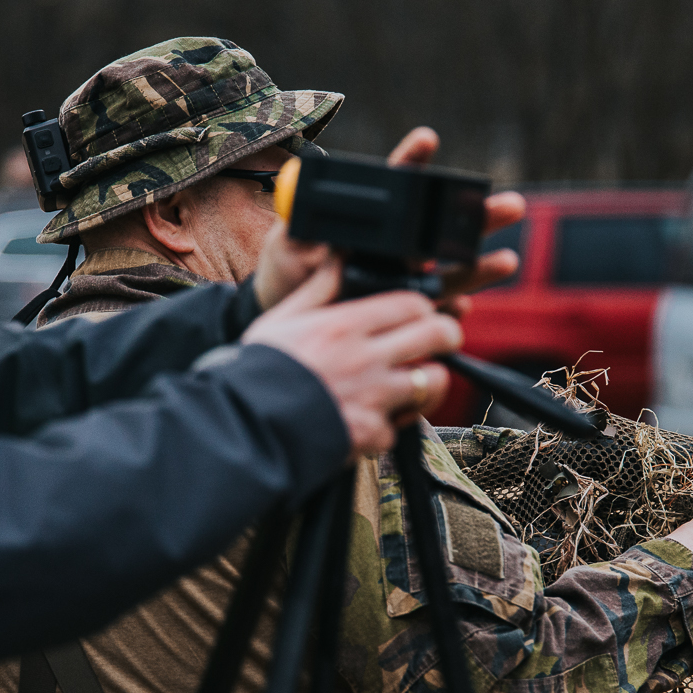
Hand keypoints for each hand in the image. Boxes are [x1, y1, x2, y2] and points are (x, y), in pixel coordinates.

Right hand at [242, 259, 458, 455]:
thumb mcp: (282, 319)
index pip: (411, 303)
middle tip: (441, 340)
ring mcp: (374, 398)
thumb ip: (318, 289)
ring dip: (428, 381)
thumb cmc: (259, 371)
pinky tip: (370, 418)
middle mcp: (366, 358)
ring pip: (433, 382)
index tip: (421, 314)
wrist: (244, 426)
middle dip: (447, 334)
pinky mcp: (372, 433)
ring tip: (413, 381)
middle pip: (438, 335)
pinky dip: (389, 425)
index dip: (424, 307)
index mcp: (346, 325)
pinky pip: (399, 427)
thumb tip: (338, 259)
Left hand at [249, 126, 525, 312]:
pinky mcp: (409, 314)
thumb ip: (298, 223)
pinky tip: (459, 311)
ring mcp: (409, 281)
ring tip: (508, 260)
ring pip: (452, 270)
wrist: (293, 319)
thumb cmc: (288, 273)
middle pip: (442, 226)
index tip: (427, 139)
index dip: (413, 160)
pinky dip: (448, 314)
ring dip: (481, 267)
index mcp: (373, 220)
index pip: (397, 184)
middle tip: (512, 205)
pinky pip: (434, 314)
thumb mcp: (287, 244)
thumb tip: (304, 201)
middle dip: (478, 215)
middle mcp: (399, 247)